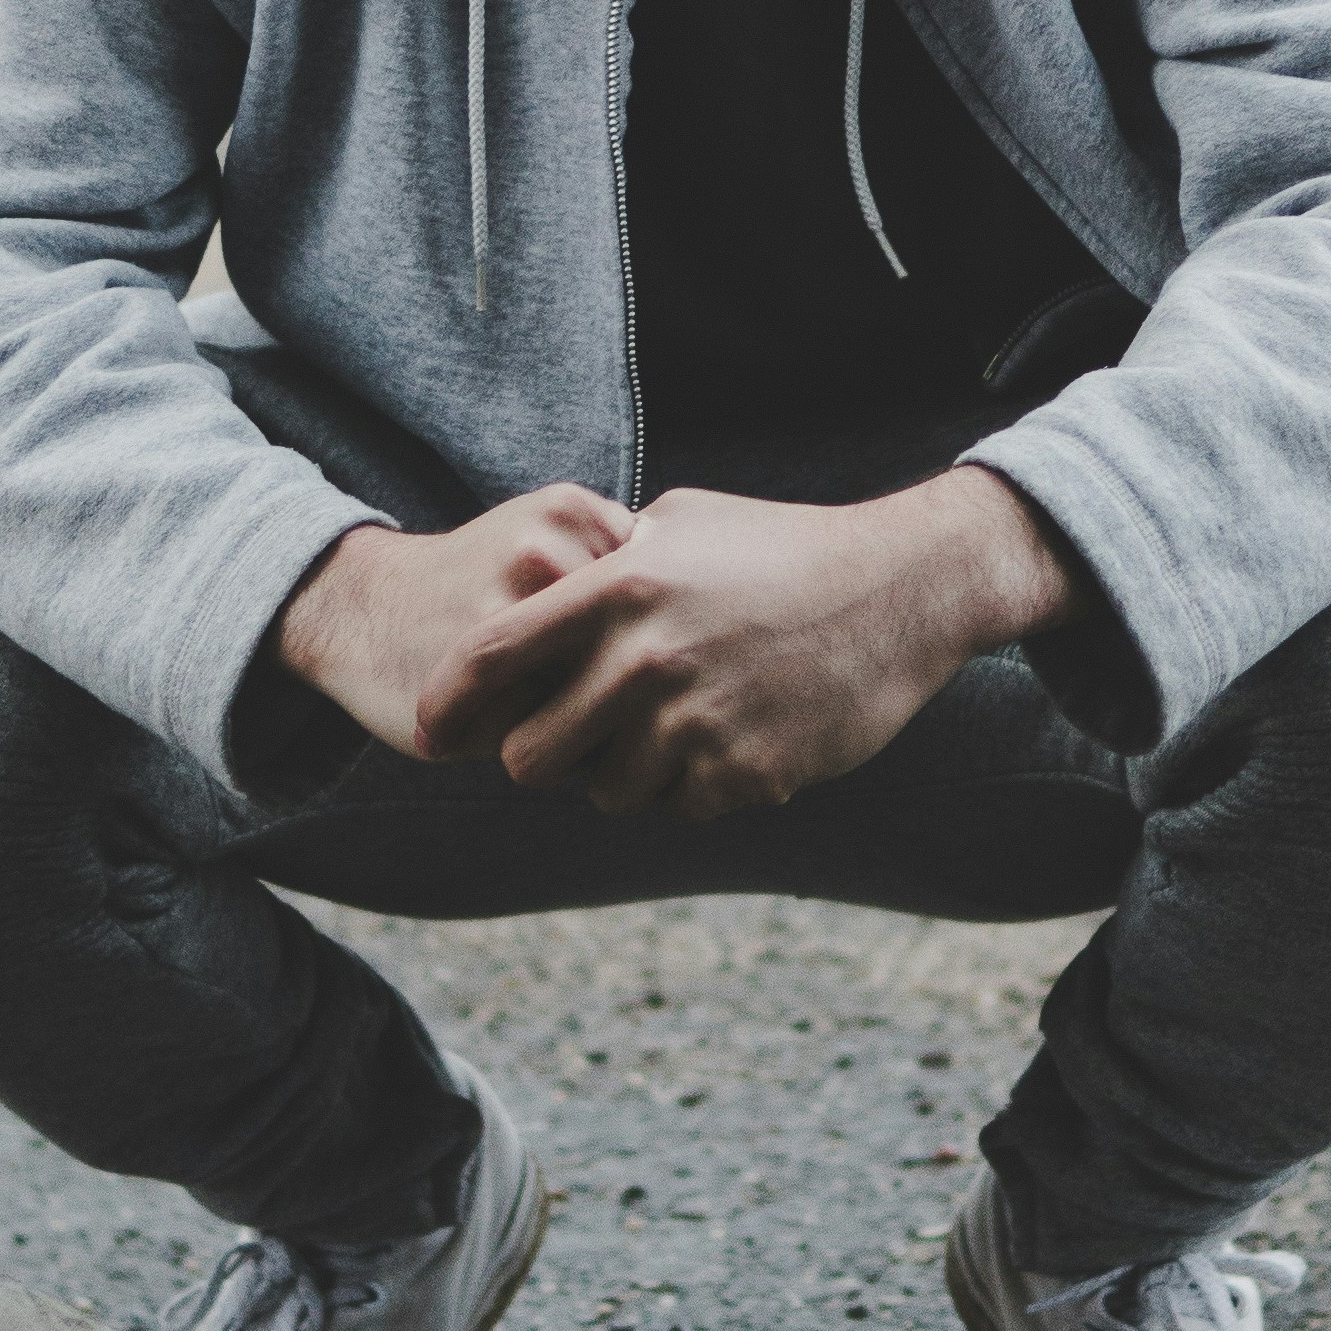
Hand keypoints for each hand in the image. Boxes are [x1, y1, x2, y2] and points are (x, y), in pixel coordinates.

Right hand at [271, 485, 632, 760]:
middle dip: (621, 688)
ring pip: (606, 702)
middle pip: (643, 658)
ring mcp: (510, 613)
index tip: (600, 642)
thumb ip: (625, 575)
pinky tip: (495, 719)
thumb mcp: (549, 540)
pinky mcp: (481, 679)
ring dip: (586, 723)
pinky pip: (555, 737)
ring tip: (533, 700)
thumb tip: (699, 656)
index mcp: (575, 514)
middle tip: (563, 681)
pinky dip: (540, 745)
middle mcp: (547, 553)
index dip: (643, 643)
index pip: (668, 606)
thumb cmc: (475, 589)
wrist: (356, 608)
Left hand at [413, 468, 1073, 818]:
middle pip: (530, 758)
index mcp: (620, 589)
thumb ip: (610, 558)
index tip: (430, 731)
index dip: (447, 702)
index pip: (492, 658)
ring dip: (624, 774)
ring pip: (606, 794)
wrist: (900, 592)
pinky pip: (678, 809)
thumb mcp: (685, 521)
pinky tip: (729, 738)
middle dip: (541, 754)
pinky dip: (692, 787)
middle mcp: (646, 661)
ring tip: (674, 726)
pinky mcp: (745, 774)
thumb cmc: (785, 546)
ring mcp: (696, 724)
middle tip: (574, 738)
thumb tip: (545, 580)